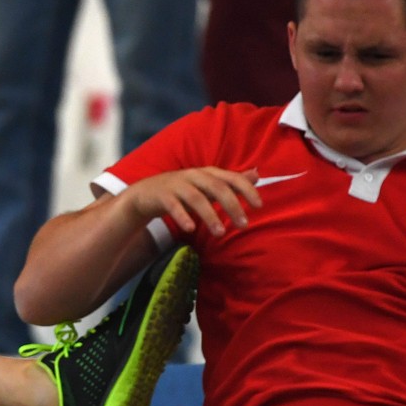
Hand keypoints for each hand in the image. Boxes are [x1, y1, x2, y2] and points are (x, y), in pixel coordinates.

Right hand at [126, 167, 262, 237]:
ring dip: (210, 215)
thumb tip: (257, 174)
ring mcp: (177, 185)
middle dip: (232, 205)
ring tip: (220, 233)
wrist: (146, 194)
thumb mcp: (208, 185)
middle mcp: (193, 175)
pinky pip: (173, 206)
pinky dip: (182, 216)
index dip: (246, 190)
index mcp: (207, 173)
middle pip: (216, 187)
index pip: (232, 178)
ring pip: (196, 198)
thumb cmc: (183, 191)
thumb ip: (231, 182)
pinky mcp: (162, 196)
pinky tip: (190, 229)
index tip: (259, 206)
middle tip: (243, 225)